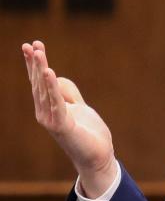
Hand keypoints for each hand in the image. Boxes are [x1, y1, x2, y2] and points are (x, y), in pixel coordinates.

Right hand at [22, 40, 117, 196]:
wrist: (98, 157)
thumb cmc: (89, 134)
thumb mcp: (79, 107)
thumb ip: (69, 93)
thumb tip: (57, 76)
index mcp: (49, 107)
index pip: (39, 82)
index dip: (35, 64)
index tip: (32, 45)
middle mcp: (45, 112)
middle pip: (38, 83)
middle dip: (35, 63)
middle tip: (30, 44)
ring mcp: (52, 120)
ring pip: (45, 90)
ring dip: (41, 70)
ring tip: (39, 53)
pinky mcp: (62, 125)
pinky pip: (56, 102)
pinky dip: (52, 87)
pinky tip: (49, 72)